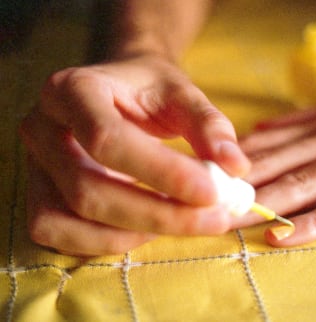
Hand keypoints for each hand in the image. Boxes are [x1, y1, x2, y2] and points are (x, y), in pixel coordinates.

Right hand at [20, 54, 249, 255]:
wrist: (116, 89)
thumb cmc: (148, 88)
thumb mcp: (181, 93)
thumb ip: (209, 126)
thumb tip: (236, 169)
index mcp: (72, 90)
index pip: (108, 139)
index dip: (161, 172)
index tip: (213, 192)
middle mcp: (42, 128)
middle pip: (89, 189)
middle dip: (158, 214)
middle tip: (216, 219)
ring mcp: (35, 166)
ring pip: (74, 219)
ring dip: (137, 233)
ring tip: (192, 222)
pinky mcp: (39, 195)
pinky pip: (64, 234)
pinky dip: (110, 241)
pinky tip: (152, 229)